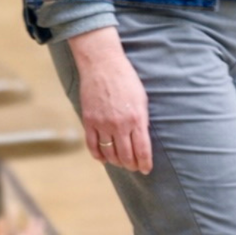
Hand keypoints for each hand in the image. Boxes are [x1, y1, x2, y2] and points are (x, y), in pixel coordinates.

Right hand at [68, 27, 151, 173]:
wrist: (103, 64)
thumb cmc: (126, 78)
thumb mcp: (141, 98)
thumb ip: (142, 119)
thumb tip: (142, 139)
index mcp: (137, 117)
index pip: (142, 150)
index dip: (145, 163)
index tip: (146, 170)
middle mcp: (120, 124)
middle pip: (126, 156)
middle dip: (132, 165)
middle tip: (134, 167)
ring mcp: (103, 124)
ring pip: (110, 154)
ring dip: (116, 162)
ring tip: (121, 162)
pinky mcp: (89, 121)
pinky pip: (93, 146)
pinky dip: (99, 156)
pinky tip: (104, 158)